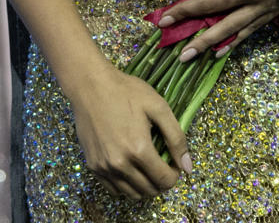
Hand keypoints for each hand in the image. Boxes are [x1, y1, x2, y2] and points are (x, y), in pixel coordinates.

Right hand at [67, 64, 190, 198]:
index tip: (174, 163)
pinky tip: (131, 169)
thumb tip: (188, 167)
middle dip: (162, 182)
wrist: (90, 85)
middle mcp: (120, 164)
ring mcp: (104, 167)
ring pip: (132, 194)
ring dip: (145, 186)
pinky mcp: (92, 166)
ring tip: (148, 167)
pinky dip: (126, 186)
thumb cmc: (126, 92)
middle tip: (163, 164)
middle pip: (150, 191)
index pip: (165, 181)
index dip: (175, 175)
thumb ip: (176, 138)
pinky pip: (114, 190)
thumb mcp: (158, 107)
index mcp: (139, 150)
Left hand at [162, 0, 278, 59]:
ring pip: (226, 27)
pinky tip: (216, 55)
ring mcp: (258, 7)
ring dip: (203, 42)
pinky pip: (247, 33)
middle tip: (163, 24)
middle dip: (186, 13)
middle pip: (211, 4)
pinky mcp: (268, 16)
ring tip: (183, 56)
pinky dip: (231, 45)